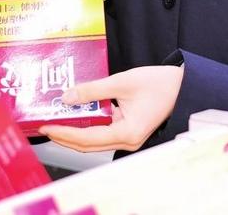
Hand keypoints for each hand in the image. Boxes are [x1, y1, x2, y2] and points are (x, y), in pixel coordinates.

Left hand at [39, 65, 183, 152]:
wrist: (182, 86)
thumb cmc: (158, 83)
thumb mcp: (121, 82)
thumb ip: (93, 90)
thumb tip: (67, 98)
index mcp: (127, 133)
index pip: (86, 138)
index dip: (64, 134)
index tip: (46, 127)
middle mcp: (128, 142)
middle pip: (88, 145)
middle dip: (65, 136)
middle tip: (45, 126)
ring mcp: (129, 139)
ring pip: (95, 141)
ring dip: (75, 132)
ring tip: (56, 121)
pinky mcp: (129, 131)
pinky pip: (104, 133)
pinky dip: (88, 126)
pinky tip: (76, 116)